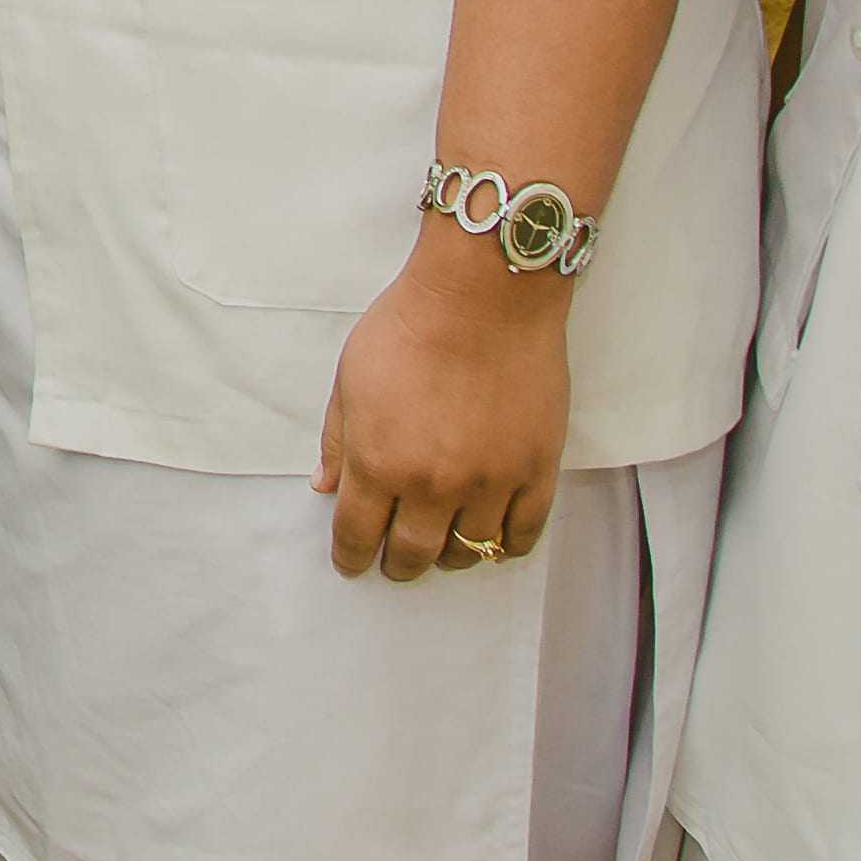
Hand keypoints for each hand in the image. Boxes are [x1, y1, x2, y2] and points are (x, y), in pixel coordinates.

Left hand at [314, 235, 570, 578]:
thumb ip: (338, 439)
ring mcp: (489, 482)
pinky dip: (506, 544)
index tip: (352, 562)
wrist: (483, 296)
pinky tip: (494, 538)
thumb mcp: (350, 377)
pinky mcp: (535, 470)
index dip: (351, 557)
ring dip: (450, 556)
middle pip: (413, 554)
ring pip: (469, 551)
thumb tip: (326, 485)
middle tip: (396, 562)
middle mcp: (432, 485)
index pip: (357, 535)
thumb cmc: (410, 326)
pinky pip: (522, 533)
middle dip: (398, 565)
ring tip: (444, 545)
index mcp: (378, 462)